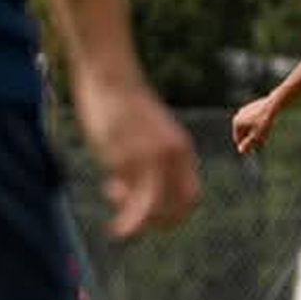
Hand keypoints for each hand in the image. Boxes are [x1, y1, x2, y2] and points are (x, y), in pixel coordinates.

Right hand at [74, 63, 199, 238]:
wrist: (110, 74)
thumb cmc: (122, 105)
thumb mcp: (146, 135)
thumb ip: (150, 160)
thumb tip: (135, 189)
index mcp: (181, 150)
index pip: (190, 197)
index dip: (174, 214)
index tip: (151, 215)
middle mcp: (172, 156)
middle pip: (179, 208)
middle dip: (159, 224)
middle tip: (135, 223)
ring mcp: (150, 157)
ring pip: (155, 208)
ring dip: (139, 224)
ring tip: (119, 224)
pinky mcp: (125, 156)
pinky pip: (130, 197)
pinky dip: (125, 218)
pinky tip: (112, 216)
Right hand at [232, 93, 282, 153]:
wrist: (273, 104)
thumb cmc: (265, 121)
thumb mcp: (256, 135)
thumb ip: (248, 144)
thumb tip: (240, 150)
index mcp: (236, 122)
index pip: (238, 139)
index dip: (246, 147)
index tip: (256, 150)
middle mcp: (238, 115)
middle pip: (243, 132)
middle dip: (252, 140)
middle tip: (262, 144)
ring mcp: (245, 110)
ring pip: (249, 126)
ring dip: (256, 133)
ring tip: (265, 137)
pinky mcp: (253, 107)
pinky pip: (254, 120)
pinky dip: (258, 125)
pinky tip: (267, 129)